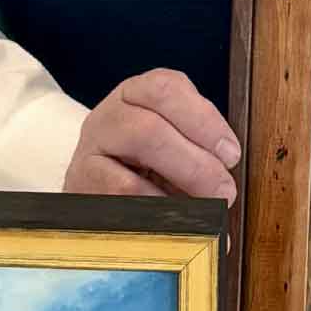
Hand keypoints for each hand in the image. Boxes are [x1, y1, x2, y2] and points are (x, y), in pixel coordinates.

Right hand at [64, 68, 240, 200]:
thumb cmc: (141, 165)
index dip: (204, 120)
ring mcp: (89, 148)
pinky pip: (118, 196)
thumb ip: (199, 155)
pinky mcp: (79, 183)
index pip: (166, 88)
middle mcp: (110, 115)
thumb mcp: (171, 146)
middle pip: (150, 128)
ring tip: (204, 212)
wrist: (90, 186)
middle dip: (196, 163)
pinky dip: (152, 210)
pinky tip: (172, 222)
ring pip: (127, 169)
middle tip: (224, 192)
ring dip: (176, 188)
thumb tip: (226, 194)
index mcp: (137, 94)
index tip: (231, 154)